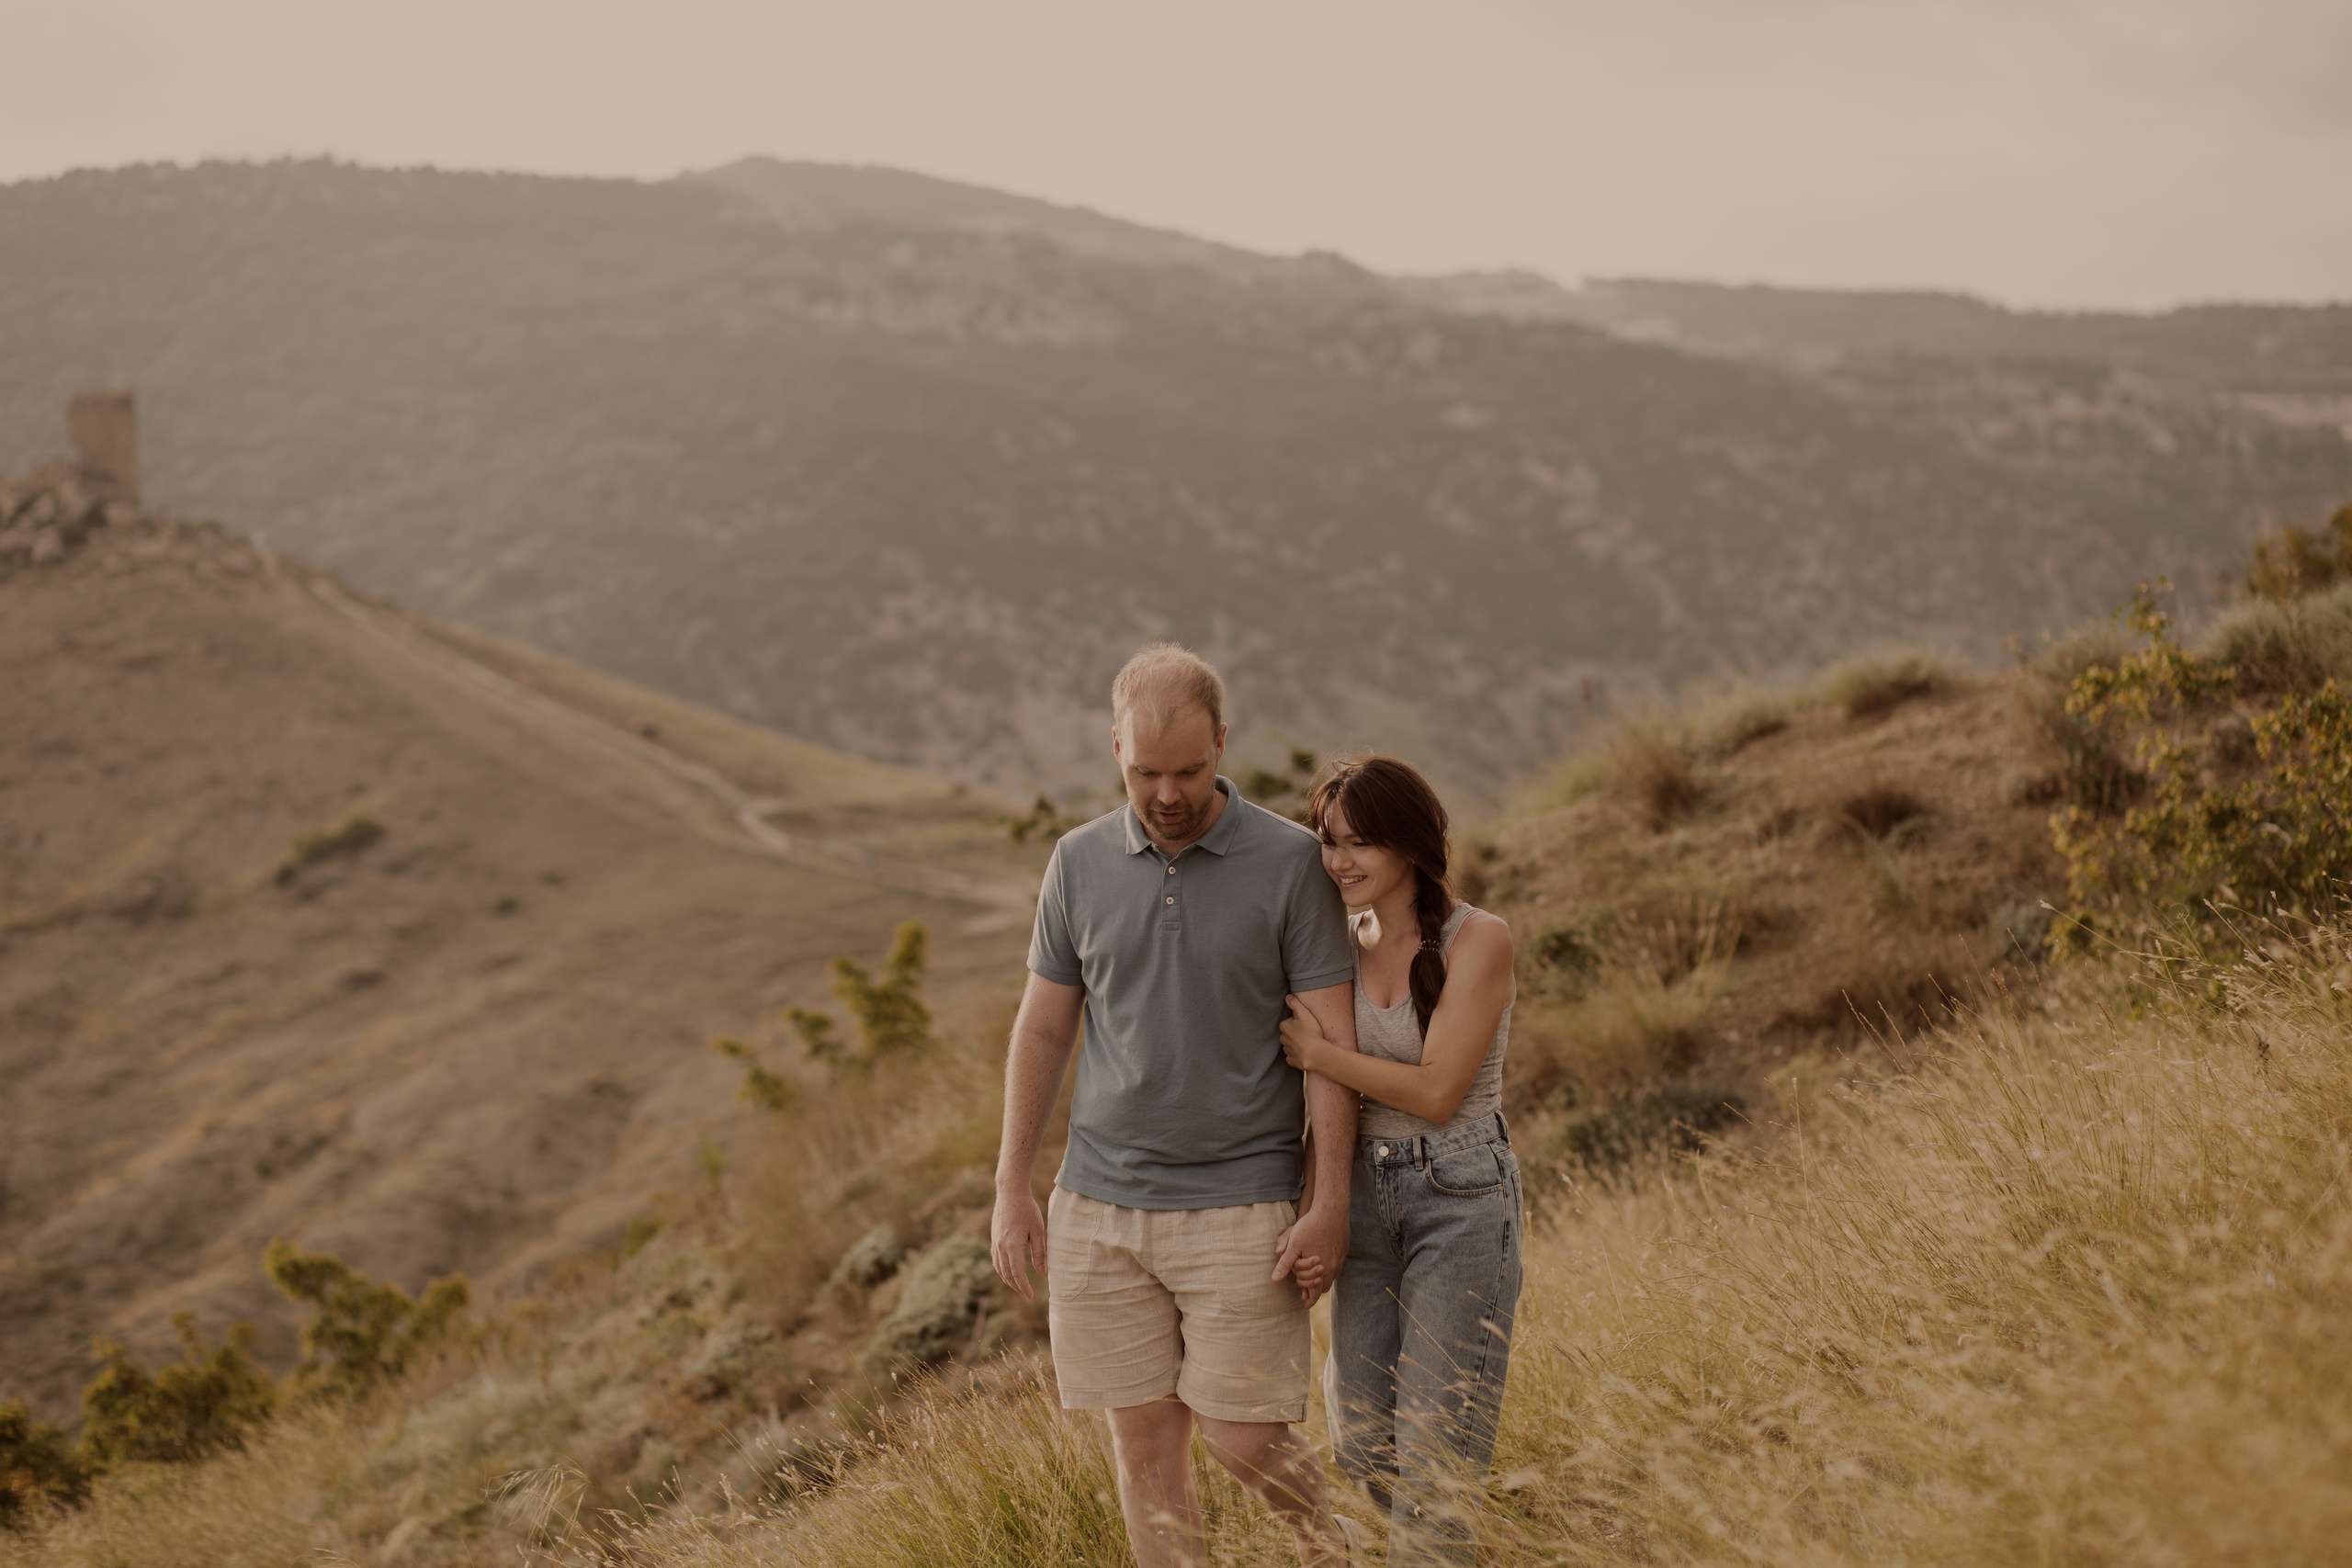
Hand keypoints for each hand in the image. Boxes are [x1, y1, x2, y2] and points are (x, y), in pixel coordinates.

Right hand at [991, 1184, 1046, 1299]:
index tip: (1030, 1296)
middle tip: (1027, 1294)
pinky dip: (1002, 1270)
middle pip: (1007, 1273)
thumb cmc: (1027, 1210)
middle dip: (1016, 1286)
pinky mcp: (994, 1238)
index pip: (1017, 1273)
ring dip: (1008, 1280)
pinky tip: (1008, 1272)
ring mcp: (995, 1242)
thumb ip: (1039, 1252)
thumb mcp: (1038, 1230)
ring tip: (1018, 1286)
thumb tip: (1042, 1272)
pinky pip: (996, 1260)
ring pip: (999, 1268)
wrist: (1010, 1193)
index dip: (1024, 1286)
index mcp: (1012, 1245)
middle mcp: (1001, 1246)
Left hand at [1272, 1201, 1347, 1308]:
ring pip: (1331, 1277)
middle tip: (1305, 1289)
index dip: (1309, 1301)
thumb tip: (1275, 1279)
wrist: (1331, 1210)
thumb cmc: (1310, 1226)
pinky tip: (1321, 1261)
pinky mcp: (1343, 1250)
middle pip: (1324, 1287)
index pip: (1315, 1293)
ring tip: (1312, 1276)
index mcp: (1320, 1269)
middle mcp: (1333, 1267)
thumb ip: (1285, 1264)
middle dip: (1314, 1289)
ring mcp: (1340, 1259)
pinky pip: (1336, 1266)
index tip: (1304, 1306)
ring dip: (1322, 1278)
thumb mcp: (1293, 1245)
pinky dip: (1328, 1268)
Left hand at [1279, 994, 1328, 1074]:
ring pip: (1291, 1045)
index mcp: (1284, 1026)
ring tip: (1309, 1043)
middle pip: (1290, 1033)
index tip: (1307, 1024)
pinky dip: (1299, 1055)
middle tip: (1309, 1033)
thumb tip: (1288, 996)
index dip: (1299, 1022)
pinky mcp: (1292, 1060)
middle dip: (1297, 1033)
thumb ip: (1295, 1003)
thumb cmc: (1311, 1032)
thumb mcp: (1304, 1013)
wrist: (1315, 1054)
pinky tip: (1307, 1052)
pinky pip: (1294, 1056)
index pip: (1290, 1021)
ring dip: (1297, 1044)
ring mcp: (1287, 1051)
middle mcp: (1282, 1039)